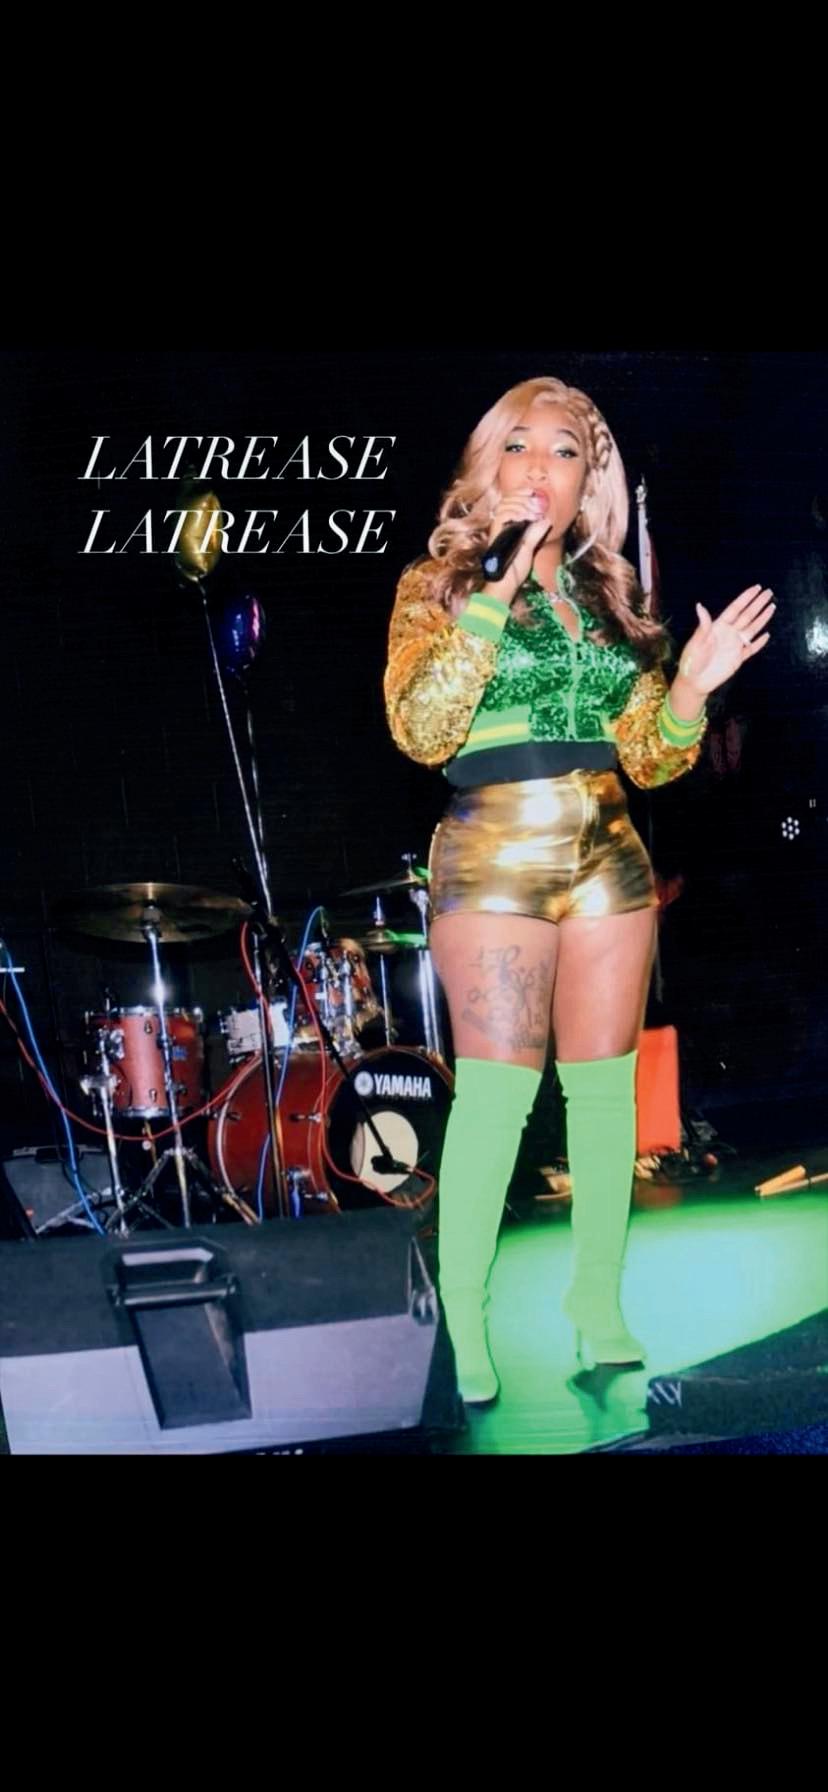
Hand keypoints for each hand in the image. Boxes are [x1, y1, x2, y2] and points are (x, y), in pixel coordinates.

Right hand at [479, 488, 551, 606]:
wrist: (506, 583)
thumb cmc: (515, 569)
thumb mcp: (530, 549)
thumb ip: (536, 534)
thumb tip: (546, 520)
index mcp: (509, 526)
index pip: (512, 501)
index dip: (522, 493)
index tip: (534, 491)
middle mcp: (501, 525)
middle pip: (507, 499)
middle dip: (523, 496)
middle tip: (537, 501)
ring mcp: (497, 529)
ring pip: (505, 504)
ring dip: (521, 503)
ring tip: (534, 511)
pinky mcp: (496, 533)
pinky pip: (503, 515)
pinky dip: (515, 512)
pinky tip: (525, 516)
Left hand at [677, 585, 775, 696]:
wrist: (694, 681)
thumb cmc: (691, 660)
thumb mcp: (696, 642)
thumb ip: (703, 625)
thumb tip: (700, 606)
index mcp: (718, 627)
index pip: (735, 609)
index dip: (746, 598)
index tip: (757, 588)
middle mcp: (728, 633)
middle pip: (747, 616)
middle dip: (758, 604)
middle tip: (769, 593)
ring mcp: (734, 646)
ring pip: (752, 629)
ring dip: (762, 619)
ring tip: (772, 607)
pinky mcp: (738, 659)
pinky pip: (751, 649)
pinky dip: (759, 643)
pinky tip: (766, 635)